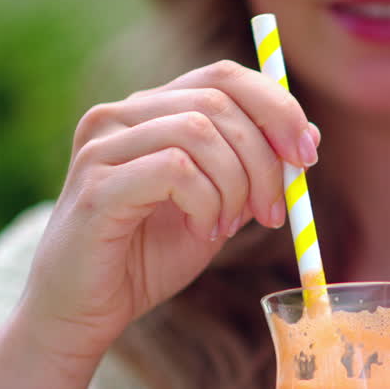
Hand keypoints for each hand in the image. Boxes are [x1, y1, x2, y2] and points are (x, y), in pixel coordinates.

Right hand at [0, 60, 317, 388]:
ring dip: (235, 186)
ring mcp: (102, 146)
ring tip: (226, 228)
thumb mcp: (216, 207)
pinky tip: (201, 231)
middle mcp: (119, 115)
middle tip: (275, 210)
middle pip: (219, 100)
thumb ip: (251, 170)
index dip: (277, 107)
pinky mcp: (97, 185)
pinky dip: (206, 203)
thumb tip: (308, 135)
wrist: (82, 312)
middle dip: (265, 158)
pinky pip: (176, 170)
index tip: (307, 154)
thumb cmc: (145, 259)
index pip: (223, 76)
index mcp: (148, 112)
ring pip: (201, 132)